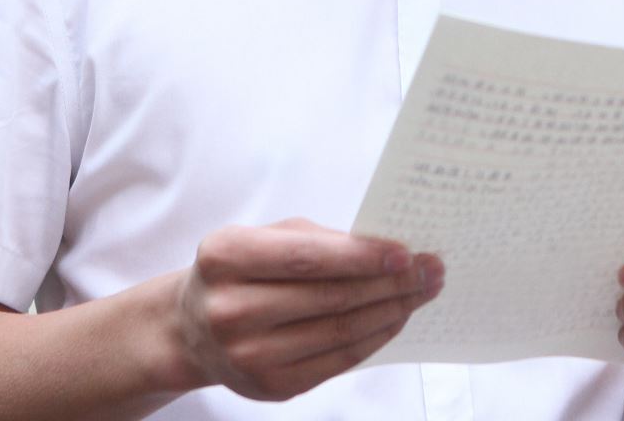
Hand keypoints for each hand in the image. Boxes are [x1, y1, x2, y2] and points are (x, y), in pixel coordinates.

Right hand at [175, 218, 442, 401]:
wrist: (192, 328)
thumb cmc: (242, 268)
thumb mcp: (266, 236)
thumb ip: (320, 241)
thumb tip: (389, 252)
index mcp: (226, 256)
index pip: (308, 258)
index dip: (362, 256)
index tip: (406, 253)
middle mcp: (231, 309)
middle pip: (330, 297)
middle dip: (390, 283)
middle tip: (431, 269)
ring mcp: (248, 355)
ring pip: (340, 332)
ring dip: (391, 310)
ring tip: (422, 292)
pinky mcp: (270, 387)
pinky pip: (338, 361)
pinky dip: (374, 338)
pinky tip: (396, 318)